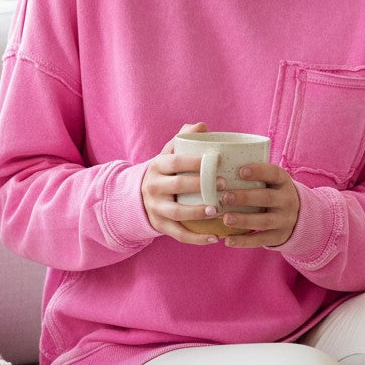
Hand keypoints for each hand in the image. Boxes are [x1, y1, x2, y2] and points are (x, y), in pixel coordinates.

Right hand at [141, 123, 221, 244]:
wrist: (139, 196)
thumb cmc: (165, 172)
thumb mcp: (169, 153)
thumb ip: (184, 138)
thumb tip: (202, 126)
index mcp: (157, 166)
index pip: (176, 161)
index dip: (196, 161)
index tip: (219, 161)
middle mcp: (153, 186)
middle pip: (177, 185)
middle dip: (201, 185)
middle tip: (225, 185)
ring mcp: (155, 208)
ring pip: (177, 212)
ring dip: (198, 213)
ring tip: (217, 211)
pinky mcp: (160, 226)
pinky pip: (178, 235)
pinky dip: (197, 239)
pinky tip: (215, 238)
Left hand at [219, 162, 299, 247]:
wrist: (297, 217)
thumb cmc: (272, 194)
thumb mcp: (271, 183)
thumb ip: (254, 178)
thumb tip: (221, 172)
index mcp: (283, 182)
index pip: (274, 174)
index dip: (258, 171)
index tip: (241, 171)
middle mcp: (287, 200)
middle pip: (267, 198)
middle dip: (245, 198)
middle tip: (225, 197)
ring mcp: (284, 220)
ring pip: (264, 221)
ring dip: (243, 220)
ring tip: (226, 219)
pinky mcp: (278, 236)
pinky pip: (261, 239)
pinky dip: (244, 241)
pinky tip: (228, 241)